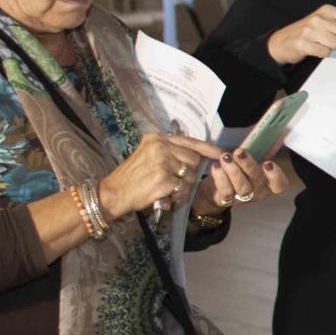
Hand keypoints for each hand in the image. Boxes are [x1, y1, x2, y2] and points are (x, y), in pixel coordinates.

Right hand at [98, 133, 227, 217]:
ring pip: (191, 175)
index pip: (191, 141)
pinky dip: (178, 195)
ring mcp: (162, 163)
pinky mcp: (164, 180)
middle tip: (175, 180)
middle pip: (194, 159)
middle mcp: (160, 147)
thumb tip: (198, 153)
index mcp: (157, 139)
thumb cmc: (132, 176)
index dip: (209, 149)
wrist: (113, 193)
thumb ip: (170, 150)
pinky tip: (166, 195)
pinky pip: (184, 188)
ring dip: (184, 185)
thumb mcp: (148, 154)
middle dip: (190, 172)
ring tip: (168, 188)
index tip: (222, 154)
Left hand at [189, 148, 288, 214]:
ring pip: (242, 187)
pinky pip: (225, 192)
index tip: (268, 163)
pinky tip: (216, 166)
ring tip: (225, 157)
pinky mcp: (226, 200)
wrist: (217, 188)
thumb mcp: (253, 159)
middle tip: (239, 152)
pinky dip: (221, 178)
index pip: (279, 184)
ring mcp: (242, 198)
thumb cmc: (240, 170)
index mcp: (268, 182)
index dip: (276, 175)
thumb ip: (266, 148)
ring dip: (233, 170)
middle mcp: (257, 192)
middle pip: (257, 180)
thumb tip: (279, 133)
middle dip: (248, 164)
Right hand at [266, 4, 335, 64]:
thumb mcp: (324, 23)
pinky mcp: (304, 42)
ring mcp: (311, 30)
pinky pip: (324, 52)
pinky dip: (323, 54)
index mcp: (328, 10)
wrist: (281, 42)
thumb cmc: (307, 33)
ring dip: (334, 49)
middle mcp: (320, 17)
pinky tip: (315, 50)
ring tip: (323, 45)